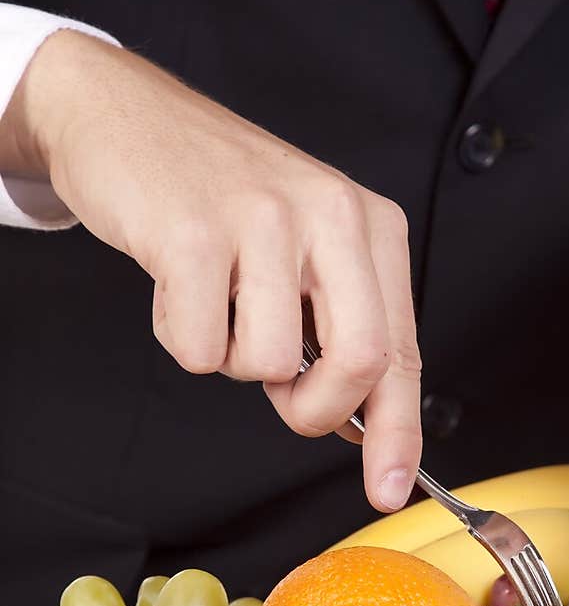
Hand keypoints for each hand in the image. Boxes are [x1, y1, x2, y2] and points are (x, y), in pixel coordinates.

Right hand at [4, 32, 420, 510]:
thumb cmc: (220, 197)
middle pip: (360, 362)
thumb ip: (340, 328)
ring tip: (216, 301)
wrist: (128, 116)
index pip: (402, 349)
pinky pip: (198, 349)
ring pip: (269, 365)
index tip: (390, 490)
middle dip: (318, 410)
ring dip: (232, 360)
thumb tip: (362, 426)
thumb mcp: (306, 249)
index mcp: (371, 224)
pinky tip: (177, 284)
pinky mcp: (194, 232)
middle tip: (285, 399)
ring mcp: (264, 218)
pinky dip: (180, 338)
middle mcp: (332, 214)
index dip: (398, 431)